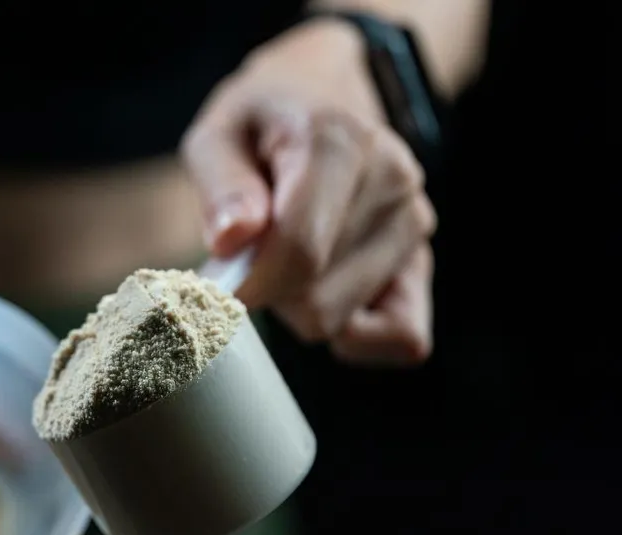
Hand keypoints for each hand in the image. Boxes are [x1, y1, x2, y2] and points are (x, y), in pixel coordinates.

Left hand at [182, 18, 435, 365]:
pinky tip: (322, 291)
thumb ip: (222, 187)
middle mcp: (392, 180)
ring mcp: (415, 223)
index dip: (248, 285)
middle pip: (315, 299)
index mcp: (338, 140)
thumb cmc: (262, 123)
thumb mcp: (219, 133)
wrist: (326, 94)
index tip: (214, 286)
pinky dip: (354, 332)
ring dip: (298, 303)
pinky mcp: (424, 262)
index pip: (299, 251)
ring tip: (288, 251)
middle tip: (252, 250)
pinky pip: (402, 337)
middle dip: (269, 290)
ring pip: (340, 319)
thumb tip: (233, 243)